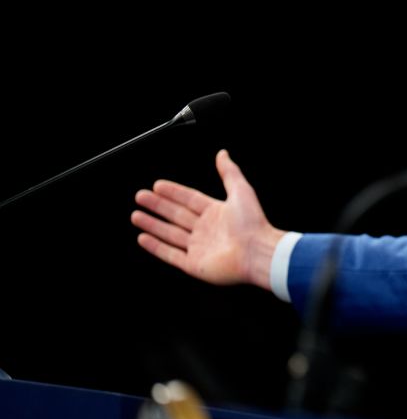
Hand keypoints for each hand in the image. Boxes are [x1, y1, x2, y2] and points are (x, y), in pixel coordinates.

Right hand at [132, 149, 283, 289]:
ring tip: (136, 216)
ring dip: (152, 225)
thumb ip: (229, 172)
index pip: (189, 199)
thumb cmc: (253, 223)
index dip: (173, 192)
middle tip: (140, 196)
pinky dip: (156, 247)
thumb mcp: (241, 190)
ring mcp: (199, 247)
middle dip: (157, 206)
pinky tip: (143, 238)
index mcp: (217, 212)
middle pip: (176, 215)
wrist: (258, 252)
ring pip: (170, 234)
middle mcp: (206, 229)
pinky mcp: (194, 264)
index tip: (157, 185)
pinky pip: (170, 255)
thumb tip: (222, 154)